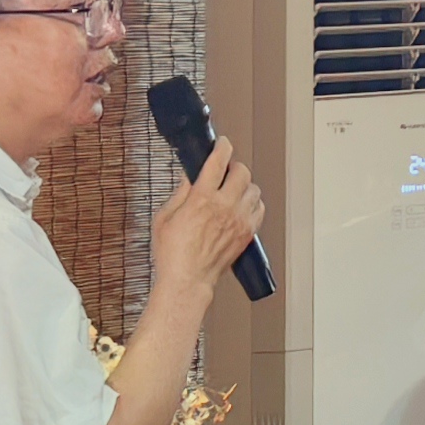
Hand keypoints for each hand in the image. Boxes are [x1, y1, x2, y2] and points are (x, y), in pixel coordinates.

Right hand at [152, 144, 264, 294]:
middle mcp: (224, 206)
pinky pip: (259, 207)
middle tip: (225, 172)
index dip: (222, 147)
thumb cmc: (173, 253)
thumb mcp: (165, 218)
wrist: (188, 280)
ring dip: (243, 185)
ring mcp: (239, 219)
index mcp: (201, 199)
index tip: (222, 144)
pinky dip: (252, 203)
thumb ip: (180, 193)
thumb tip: (190, 176)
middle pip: (242, 172)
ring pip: (254, 188)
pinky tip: (240, 207)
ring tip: (231, 191)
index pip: (218, 162)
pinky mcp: (248, 232)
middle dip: (233, 167)